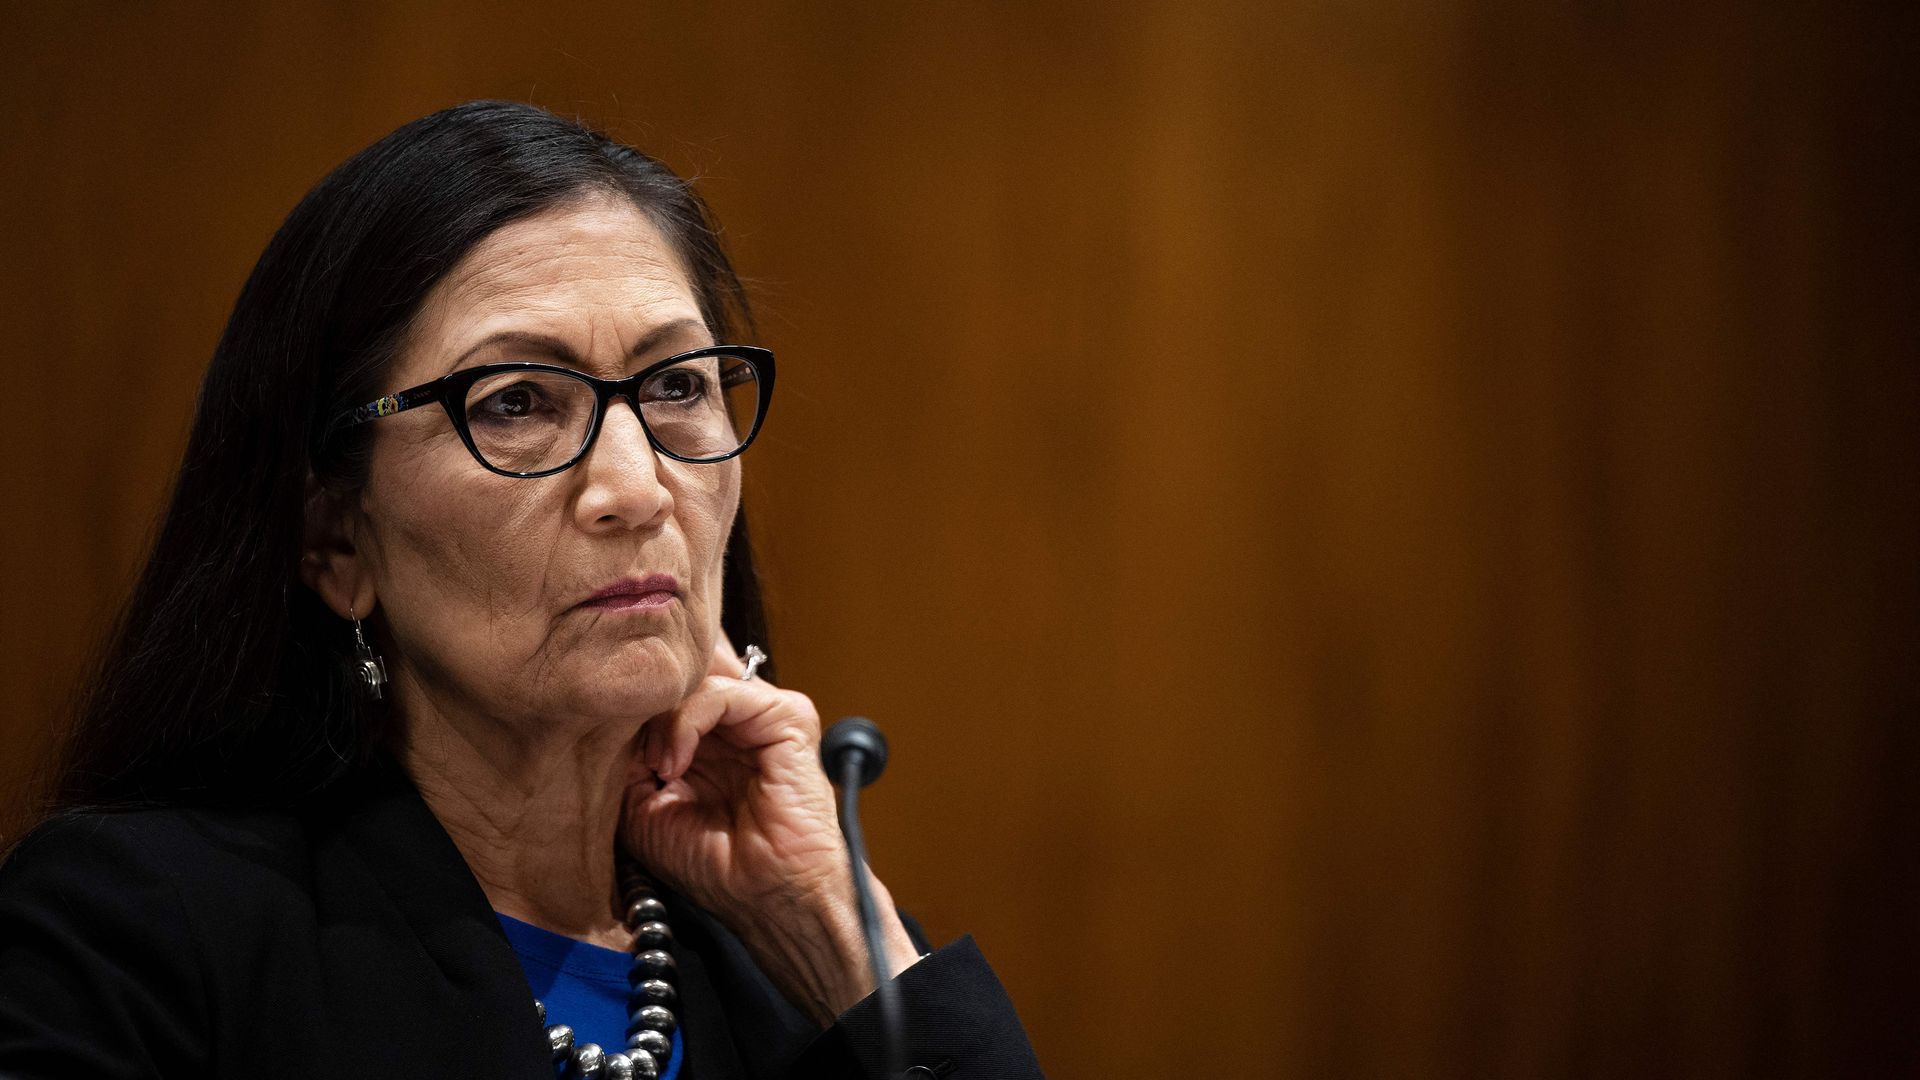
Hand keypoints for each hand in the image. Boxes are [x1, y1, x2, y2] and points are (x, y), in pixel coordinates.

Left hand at [620, 631, 917, 1023]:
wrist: (767, 896)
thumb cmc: (714, 864)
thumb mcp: (643, 806)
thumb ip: (631, 756)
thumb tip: (617, 713)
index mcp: (710, 740)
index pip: (669, 691)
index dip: (634, 705)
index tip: (606, 740)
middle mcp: (738, 723)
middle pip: (681, 677)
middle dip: (645, 708)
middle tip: (634, 758)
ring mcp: (764, 717)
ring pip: (696, 682)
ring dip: (662, 722)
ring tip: (658, 770)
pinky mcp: (788, 717)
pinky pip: (724, 692)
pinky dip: (686, 722)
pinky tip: (674, 764)